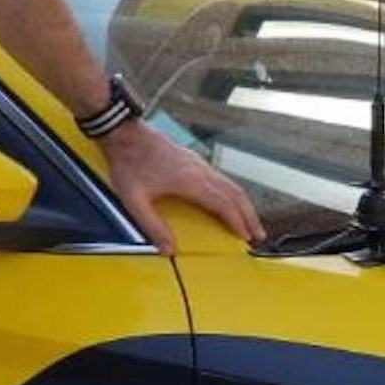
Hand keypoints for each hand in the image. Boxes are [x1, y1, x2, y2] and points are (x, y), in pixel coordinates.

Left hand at [100, 120, 264, 248]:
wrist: (126, 134)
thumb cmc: (129, 164)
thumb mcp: (135, 201)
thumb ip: (153, 227)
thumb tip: (169, 250)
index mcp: (191, 181)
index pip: (223, 204)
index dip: (237, 222)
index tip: (246, 236)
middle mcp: (200, 171)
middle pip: (235, 194)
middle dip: (249, 216)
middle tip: (258, 234)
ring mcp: (199, 164)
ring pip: (230, 185)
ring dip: (243, 204)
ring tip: (250, 221)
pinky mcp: (194, 161)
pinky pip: (221, 179)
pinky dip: (232, 194)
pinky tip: (229, 201)